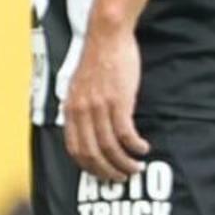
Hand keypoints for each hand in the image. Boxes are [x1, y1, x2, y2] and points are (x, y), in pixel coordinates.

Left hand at [62, 18, 154, 182]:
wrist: (106, 36)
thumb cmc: (97, 60)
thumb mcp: (79, 86)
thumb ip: (81, 107)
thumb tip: (87, 127)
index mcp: (70, 109)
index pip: (74, 148)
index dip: (88, 166)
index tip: (101, 174)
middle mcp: (82, 111)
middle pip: (92, 153)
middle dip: (107, 171)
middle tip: (122, 178)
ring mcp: (99, 107)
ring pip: (110, 147)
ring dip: (124, 163)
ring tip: (136, 167)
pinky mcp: (118, 101)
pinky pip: (125, 134)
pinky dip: (135, 146)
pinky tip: (143, 148)